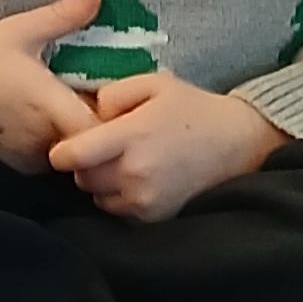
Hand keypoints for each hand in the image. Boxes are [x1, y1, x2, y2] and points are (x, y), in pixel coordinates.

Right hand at [0, 0, 106, 167]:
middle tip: (110, 108)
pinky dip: (63, 147)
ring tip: (88, 116)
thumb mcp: (19, 31)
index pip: (99, 127)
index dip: (116, 120)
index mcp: (48, 104)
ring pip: (75, 158)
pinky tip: (61, 128)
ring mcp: (31, 157)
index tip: (120, 103)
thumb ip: (61, 16)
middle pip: (93, 147)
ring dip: (84, 140)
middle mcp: (43, 137)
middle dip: (105, 131)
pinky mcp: (20, 168)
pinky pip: (54, 163)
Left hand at [46, 75, 282, 223]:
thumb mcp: (155, 83)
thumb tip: (89, 114)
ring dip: (102, 183)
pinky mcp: (153, 217)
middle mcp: (134, 173)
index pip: (70, 156)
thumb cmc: (193, 109)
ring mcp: (144, 200)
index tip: (71, 144)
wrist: (238, 144)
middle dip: (86, 164)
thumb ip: (113, 93)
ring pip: (97, 196)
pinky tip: (141, 179)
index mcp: (131, 136)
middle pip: (81, 178)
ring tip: (127, 164)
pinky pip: (118, 210)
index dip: (63, 150)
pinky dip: (121, 198)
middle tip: (107, 148)